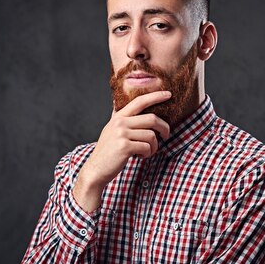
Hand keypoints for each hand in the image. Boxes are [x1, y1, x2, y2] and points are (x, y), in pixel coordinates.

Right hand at [73, 90, 171, 211]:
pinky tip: (140, 157)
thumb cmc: (107, 151)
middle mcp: (120, 122)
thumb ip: (117, 116)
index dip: (155, 96)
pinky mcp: (125, 146)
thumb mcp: (110, 129)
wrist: (96, 169)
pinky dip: (148, 154)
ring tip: (147, 152)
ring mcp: (122, 134)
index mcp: (118, 117)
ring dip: (154, 146)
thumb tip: (116, 101)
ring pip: (151, 135)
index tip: (168, 94)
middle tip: (166, 136)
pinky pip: (147, 147)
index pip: (139, 101)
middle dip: (164, 128)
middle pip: (152, 119)